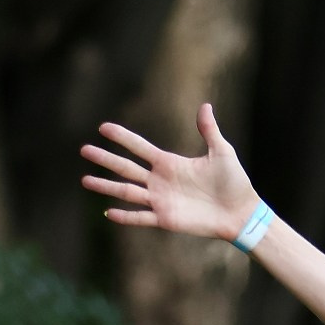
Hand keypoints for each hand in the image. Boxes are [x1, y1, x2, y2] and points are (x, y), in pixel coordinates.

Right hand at [79, 101, 256, 239]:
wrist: (241, 212)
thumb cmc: (234, 182)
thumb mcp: (221, 152)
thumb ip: (209, 130)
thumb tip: (205, 106)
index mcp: (169, 163)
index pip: (139, 147)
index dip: (122, 137)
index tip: (103, 128)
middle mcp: (160, 181)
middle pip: (126, 167)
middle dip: (105, 159)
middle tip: (84, 150)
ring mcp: (161, 200)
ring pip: (127, 192)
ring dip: (106, 186)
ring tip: (85, 180)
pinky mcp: (166, 219)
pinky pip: (141, 218)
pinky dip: (126, 216)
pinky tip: (108, 212)